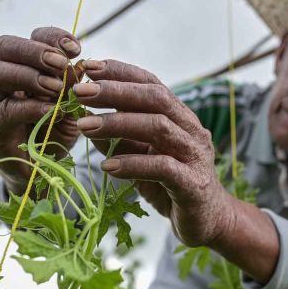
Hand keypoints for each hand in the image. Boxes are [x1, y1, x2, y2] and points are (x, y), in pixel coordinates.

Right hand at [0, 27, 81, 194]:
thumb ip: (74, 86)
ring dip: (27, 75)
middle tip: (61, 65)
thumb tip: (79, 65)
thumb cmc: (55, 132)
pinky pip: (4, 110)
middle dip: (34, 51)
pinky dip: (30, 107)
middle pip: (3, 46)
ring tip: (55, 89)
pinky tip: (51, 111)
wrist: (43, 172)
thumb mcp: (72, 106)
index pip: (32, 37)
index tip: (76, 49)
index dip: (52, 36)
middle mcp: (3, 78)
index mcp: (25, 66)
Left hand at [73, 59, 235, 247]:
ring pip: (158, 128)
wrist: (207, 221)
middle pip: (155, 98)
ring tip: (85, 126)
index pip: (151, 84)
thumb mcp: (139, 156)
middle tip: (80, 92)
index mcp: (179, 117)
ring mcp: (195, 155)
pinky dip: (132, 164)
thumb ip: (118, 138)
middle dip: (116, 91)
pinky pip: (162, 167)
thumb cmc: (170, 184)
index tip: (88, 68)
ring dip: (118, 124)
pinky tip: (107, 166)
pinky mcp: (194, 184)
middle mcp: (191, 129)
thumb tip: (84, 118)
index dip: (120, 72)